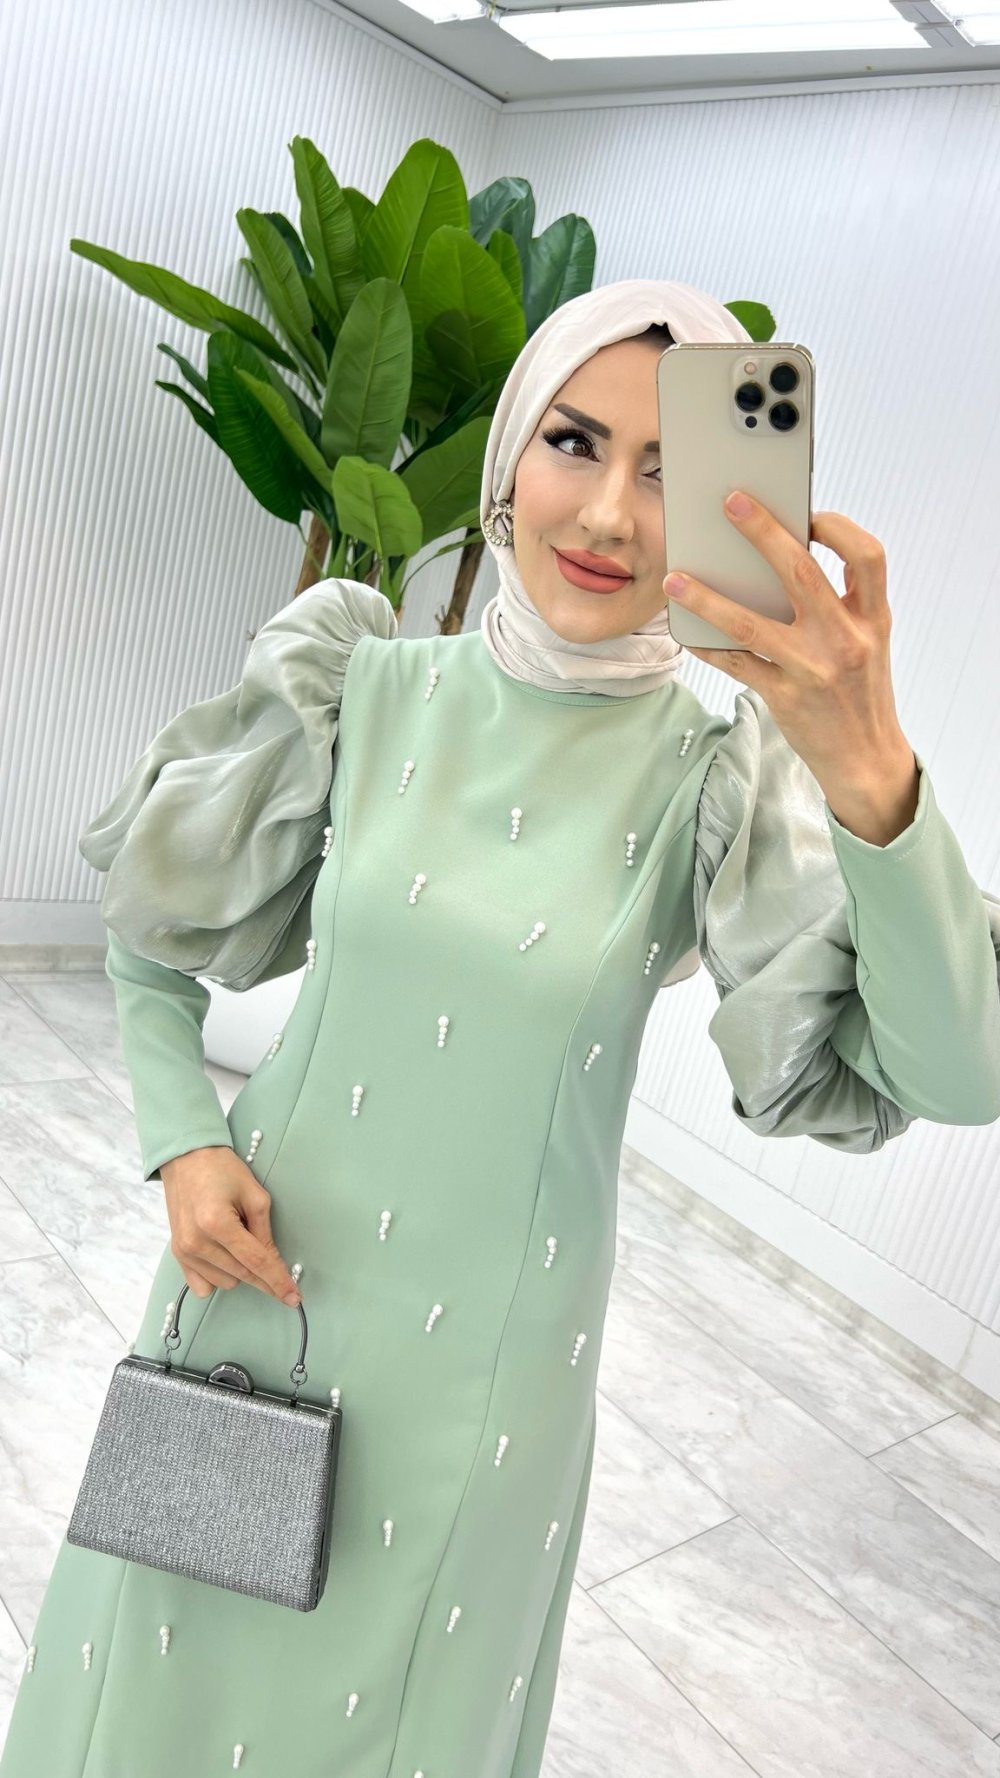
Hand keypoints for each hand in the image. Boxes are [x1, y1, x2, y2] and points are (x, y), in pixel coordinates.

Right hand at [160, 1147, 301, 1305]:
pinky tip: (224, 1257)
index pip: (256, 1262)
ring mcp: (184, 1251)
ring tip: (238, 1240)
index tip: (294, 1298)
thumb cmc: (222, 1170)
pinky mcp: (177, 1255)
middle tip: (282, 1276)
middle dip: (265, 1278)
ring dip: (240, 1271)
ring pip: (226, 1283)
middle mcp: (196, 1242)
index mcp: (217, 1223)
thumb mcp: (254, 1195)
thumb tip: (274, 1265)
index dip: (278, 1281)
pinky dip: (219, 1276)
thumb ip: (264, 1233)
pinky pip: (204, 1286)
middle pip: (242, 1275)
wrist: (186, 1159)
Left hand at [663, 490, 912, 797]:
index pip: (868, 556)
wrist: (866, 760)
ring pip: (752, 623)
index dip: (840, 528)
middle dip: (764, 532)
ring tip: (676, 580)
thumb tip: (786, 555)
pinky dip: (708, 646)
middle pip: (802, 573)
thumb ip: (842, 602)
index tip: (810, 515)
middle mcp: (845, 640)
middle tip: (731, 502)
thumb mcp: (868, 641)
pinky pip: (737, 664)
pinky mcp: (785, 697)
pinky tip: (685, 631)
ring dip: (708, 598)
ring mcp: (813, 670)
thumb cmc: (861, 692)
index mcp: (872, 619)